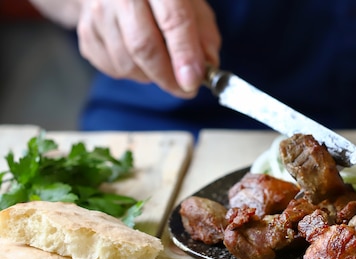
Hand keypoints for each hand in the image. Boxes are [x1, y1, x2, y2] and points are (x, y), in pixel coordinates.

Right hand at [76, 0, 220, 97]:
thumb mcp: (193, 6)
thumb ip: (204, 36)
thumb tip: (205, 69)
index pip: (173, 21)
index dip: (185, 56)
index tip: (193, 82)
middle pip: (143, 46)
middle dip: (167, 77)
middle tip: (185, 90)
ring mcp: (98, 11)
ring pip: (126, 62)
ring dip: (150, 77)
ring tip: (163, 69)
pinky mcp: (85, 30)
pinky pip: (111, 67)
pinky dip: (132, 74)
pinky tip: (141, 61)